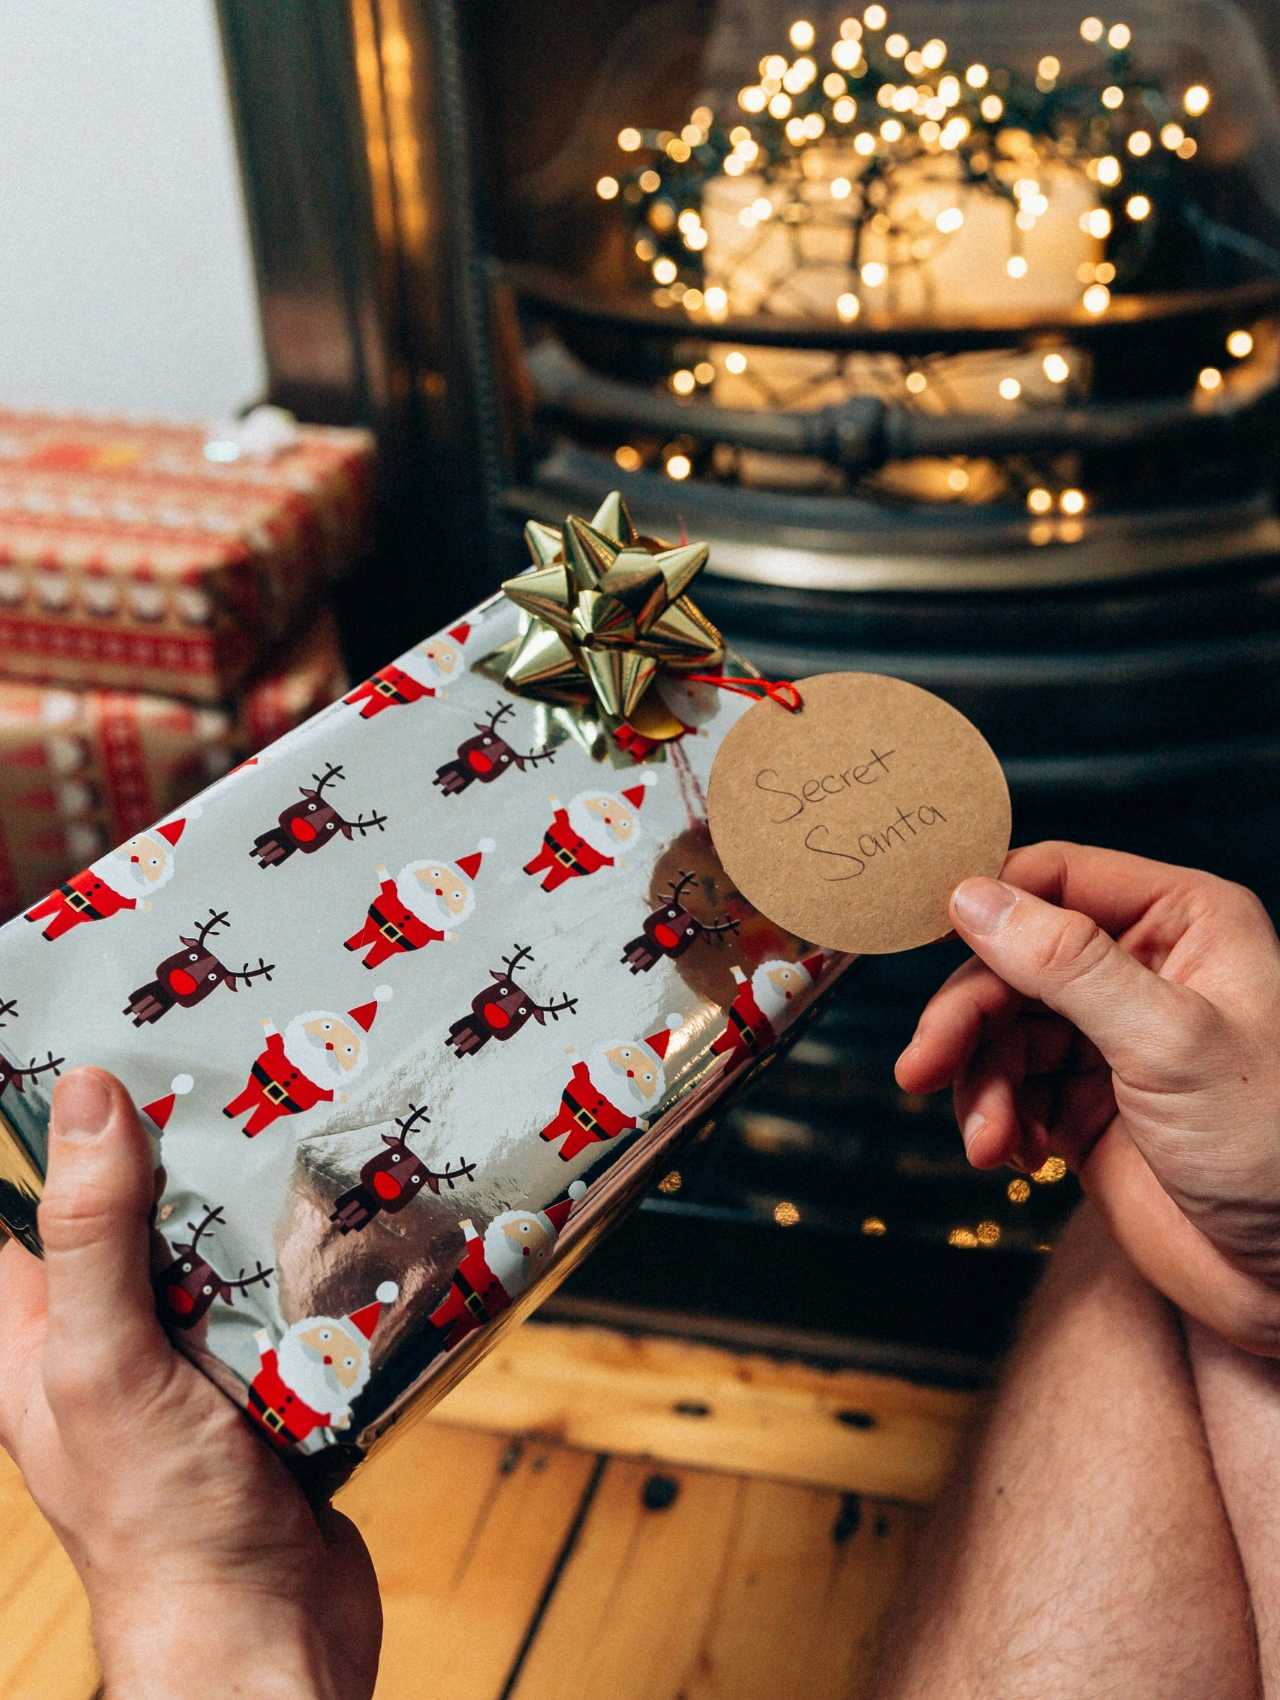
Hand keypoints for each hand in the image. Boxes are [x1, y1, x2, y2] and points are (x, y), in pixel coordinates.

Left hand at [0, 1068, 380, 1699]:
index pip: (39, 1202)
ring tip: (301, 1125)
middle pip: (145, 1213)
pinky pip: (288, 1295)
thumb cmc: (163, 1529)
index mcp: (43, 1336)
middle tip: (236, 1069)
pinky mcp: (267, 1381)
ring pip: (224, 1249)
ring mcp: (193, 1363)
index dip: (68, 1127)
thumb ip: (92, 1240)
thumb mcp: (106, 1365)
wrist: (270, 1638)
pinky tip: (347, 1221)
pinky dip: (315, 1260)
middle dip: (184, 1151)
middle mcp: (114, 1341)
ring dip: (260, 1204)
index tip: (117, 1045)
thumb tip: (87, 1101)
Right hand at [896, 843, 1279, 1354]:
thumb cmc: (1274, 1147)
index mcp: (1183, 922)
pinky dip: (995, 1119)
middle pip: (1010, 959)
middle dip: (965, 1018)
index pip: (1058, 878)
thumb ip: (1068, 964)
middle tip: (925, 1065)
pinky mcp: (1082, 1101)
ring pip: (998, 1029)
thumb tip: (974, 898)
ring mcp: (1108, 1036)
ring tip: (985, 1138)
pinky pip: (1007, 1087)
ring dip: (978, 1084)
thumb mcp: (1168, 1041)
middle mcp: (1141, 968)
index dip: (988, 904)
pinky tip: (1011, 1155)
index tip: (925, 933)